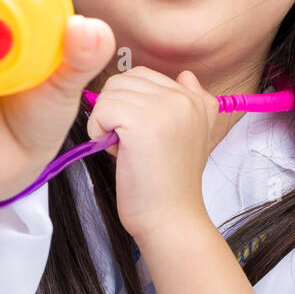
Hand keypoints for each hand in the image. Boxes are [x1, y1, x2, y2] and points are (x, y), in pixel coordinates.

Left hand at [84, 66, 230, 240]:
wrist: (170, 218)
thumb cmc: (170, 184)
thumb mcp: (193, 136)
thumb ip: (193, 101)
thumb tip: (186, 75)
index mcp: (196, 99)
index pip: (143, 76)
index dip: (130, 104)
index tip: (144, 136)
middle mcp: (185, 97)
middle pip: (123, 81)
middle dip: (117, 110)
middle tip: (133, 144)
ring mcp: (164, 107)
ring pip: (110, 93)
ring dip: (106, 122)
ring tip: (126, 149)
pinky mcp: (141, 122)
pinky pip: (101, 110)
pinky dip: (98, 132)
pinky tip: (117, 153)